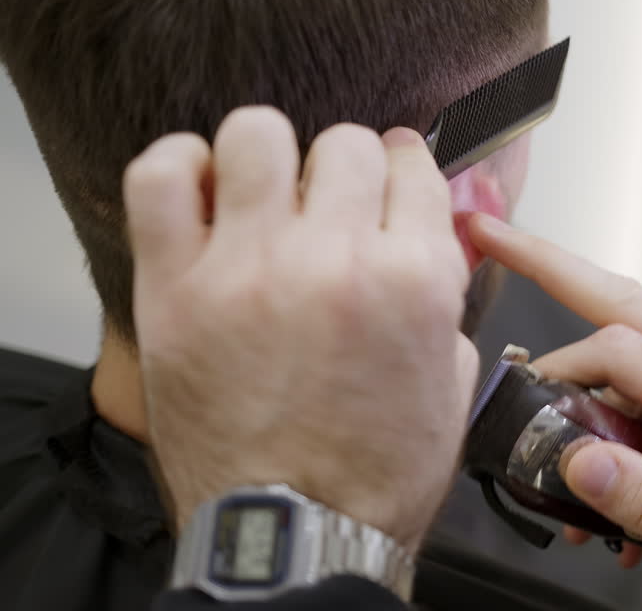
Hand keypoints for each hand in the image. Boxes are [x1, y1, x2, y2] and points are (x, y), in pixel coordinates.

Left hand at [126, 107, 477, 548]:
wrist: (298, 532)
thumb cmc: (374, 472)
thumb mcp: (451, 379)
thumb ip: (443, 295)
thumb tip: (431, 238)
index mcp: (414, 279)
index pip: (412, 167)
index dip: (404, 166)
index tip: (392, 172)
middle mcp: (336, 259)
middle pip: (345, 145)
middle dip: (347, 167)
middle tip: (333, 200)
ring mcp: (250, 267)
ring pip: (257, 136)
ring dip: (270, 156)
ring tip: (267, 192)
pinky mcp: (175, 288)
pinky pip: (162, 177)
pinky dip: (182, 166)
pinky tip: (204, 191)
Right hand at [467, 214, 641, 610]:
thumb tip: (577, 460)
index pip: (622, 350)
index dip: (560, 371)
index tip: (527, 405)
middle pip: (631, 302)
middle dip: (558, 266)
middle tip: (497, 237)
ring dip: (595, 371)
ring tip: (560, 431)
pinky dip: (632, 410)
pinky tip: (621, 477)